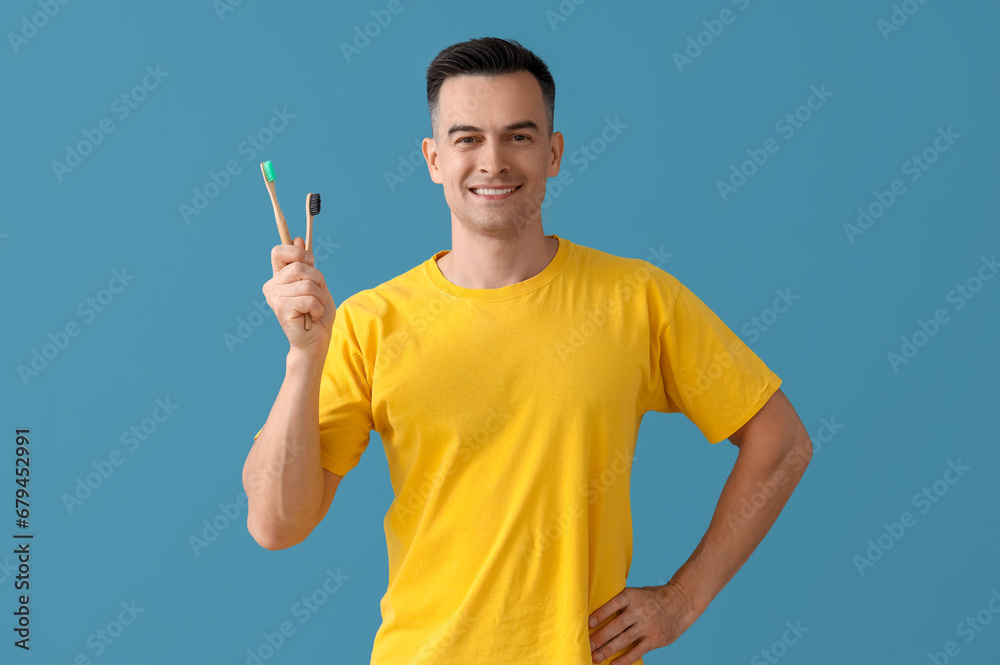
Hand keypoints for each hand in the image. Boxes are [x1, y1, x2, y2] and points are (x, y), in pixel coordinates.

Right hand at [262, 237, 335, 356]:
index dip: (298, 253)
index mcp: (279, 276)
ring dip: (320, 298)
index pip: (279, 251)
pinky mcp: (281, 309)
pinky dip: (318, 309)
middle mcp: (272, 285)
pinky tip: (311, 317)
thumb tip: (298, 240)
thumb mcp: (317, 283)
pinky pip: (309, 299)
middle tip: (316, 296)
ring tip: (314, 309)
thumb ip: (307, 264)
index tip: (310, 262)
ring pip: (308, 284)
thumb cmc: (317, 312)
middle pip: (300, 266)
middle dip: (318, 280)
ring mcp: (275, 297)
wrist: (316, 340)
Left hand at [588, 582, 696, 663]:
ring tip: (595, 657)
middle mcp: (639, 611)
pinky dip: (624, 659)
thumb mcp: (637, 593)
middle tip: (586, 646)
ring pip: (623, 640)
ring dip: (607, 650)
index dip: (600, 615)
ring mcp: (647, 626)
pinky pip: (637, 651)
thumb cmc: (651, 598)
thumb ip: (621, 603)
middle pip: (615, 626)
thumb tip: (598, 615)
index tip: (588, 624)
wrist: (679, 603)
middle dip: (599, 637)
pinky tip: (613, 664)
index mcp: (631, 596)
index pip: (612, 605)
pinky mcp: (654, 639)